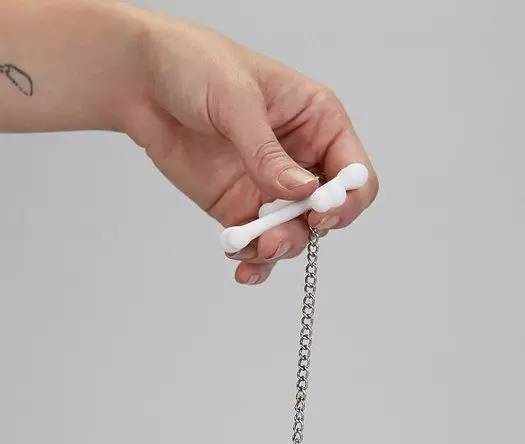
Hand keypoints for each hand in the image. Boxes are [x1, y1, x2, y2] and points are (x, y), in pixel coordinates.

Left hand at [126, 12, 377, 283]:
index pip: (354, 172)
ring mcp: (271, 186)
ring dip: (278, 248)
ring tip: (252, 248)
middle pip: (329, 212)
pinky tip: (242, 267)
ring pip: (294, 234)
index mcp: (317, 121)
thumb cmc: (195, 65)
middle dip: (307, 230)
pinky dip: (254, 261)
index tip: (321, 212)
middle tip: (275, 238)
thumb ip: (267, 151)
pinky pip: (258, 243)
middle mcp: (302, 158)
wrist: (140, 80)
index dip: (347, 198)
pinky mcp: (240, 206)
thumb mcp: (236, 99)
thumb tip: (301, 191)